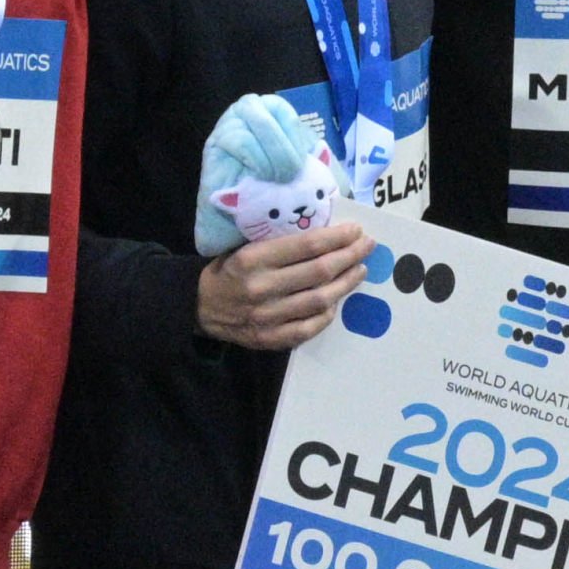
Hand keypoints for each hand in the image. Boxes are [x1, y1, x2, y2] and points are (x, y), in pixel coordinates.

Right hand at [198, 217, 371, 351]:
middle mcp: (262, 288)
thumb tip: (326, 233)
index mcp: (253, 259)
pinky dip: (328, 313)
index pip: (306, 246)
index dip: (336, 237)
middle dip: (350, 256)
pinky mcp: (270, 338)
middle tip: (367, 245)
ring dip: (346, 283)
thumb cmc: (230, 269)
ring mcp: (267, 317)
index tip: (355, 230)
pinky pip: (310, 327)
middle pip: (319, 272)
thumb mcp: (246, 245)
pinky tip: (337, 299)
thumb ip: (280, 242)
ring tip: (359, 270)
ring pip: (320, 300)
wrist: (201, 306)